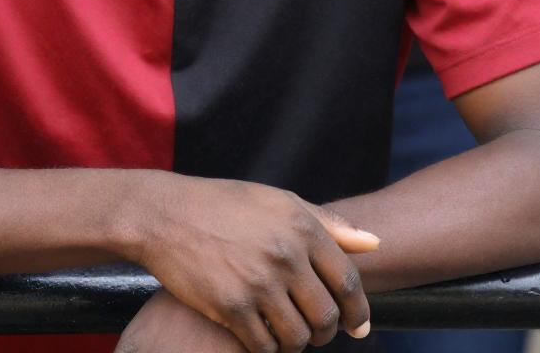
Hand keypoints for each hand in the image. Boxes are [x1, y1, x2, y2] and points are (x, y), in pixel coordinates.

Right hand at [133, 174, 375, 352]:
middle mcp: (285, 254)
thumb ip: (327, 223)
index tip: (359, 327)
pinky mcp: (231, 307)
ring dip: (296, 344)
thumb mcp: (277, 200)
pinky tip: (260, 337)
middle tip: (314, 332)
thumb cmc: (224, 204)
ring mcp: (258, 282)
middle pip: (326, 316)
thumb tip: (374, 243)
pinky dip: (267, 350)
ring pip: (298, 338)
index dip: (358, 311)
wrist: (165, 214)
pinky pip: (265, 348)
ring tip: (286, 333)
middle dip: (325, 332)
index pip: (349, 282)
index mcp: (301, 226)